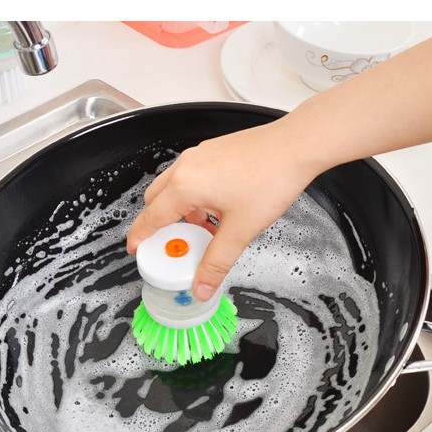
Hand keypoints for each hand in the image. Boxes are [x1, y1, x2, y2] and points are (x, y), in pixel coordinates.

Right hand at [126, 119, 318, 300]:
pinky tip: (220, 209)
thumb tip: (201, 285)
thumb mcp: (240, 230)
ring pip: (175, 187)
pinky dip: (195, 196)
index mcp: (185, 186)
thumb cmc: (271, 178)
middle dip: (161, 225)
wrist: (296, 146)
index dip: (140, 237)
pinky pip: (192, 177)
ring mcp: (199, 156)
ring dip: (182, 211)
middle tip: (175, 245)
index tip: (136, 249)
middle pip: (156, 200)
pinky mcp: (213, 151)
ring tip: (207, 230)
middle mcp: (186, 167)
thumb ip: (216, 262)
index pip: (150, 218)